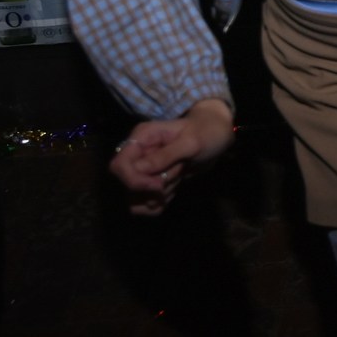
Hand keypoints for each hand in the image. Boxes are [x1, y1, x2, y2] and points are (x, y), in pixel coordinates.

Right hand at [110, 99, 234, 216]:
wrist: (216, 137)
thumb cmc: (206, 133)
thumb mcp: (191, 142)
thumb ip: (166, 155)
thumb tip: (139, 169)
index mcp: (142, 138)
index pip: (119, 166)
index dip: (135, 180)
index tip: (159, 184)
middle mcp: (137, 154)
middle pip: (127, 184)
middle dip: (152, 189)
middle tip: (177, 175)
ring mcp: (142, 169)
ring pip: (135, 197)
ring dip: (158, 196)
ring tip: (179, 178)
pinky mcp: (150, 182)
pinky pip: (144, 204)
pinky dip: (159, 204)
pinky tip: (175, 190)